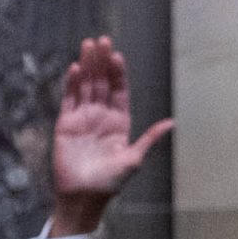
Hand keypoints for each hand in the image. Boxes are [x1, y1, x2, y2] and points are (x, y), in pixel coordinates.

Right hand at [50, 36, 172, 234]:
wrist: (83, 197)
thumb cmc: (110, 182)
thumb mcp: (134, 159)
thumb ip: (150, 138)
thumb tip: (171, 122)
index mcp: (119, 122)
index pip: (119, 90)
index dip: (118, 73)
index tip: (117, 56)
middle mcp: (101, 116)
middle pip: (101, 83)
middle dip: (101, 62)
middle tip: (100, 40)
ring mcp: (83, 119)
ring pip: (85, 86)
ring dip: (87, 66)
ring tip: (87, 46)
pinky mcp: (66, 125)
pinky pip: (69, 100)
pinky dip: (71, 84)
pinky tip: (75, 69)